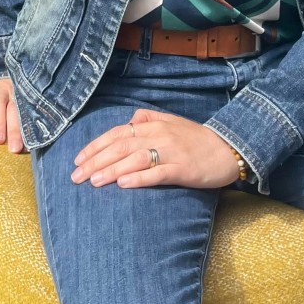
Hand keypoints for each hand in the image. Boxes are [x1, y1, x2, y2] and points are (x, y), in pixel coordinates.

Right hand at [0, 76, 26, 154]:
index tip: (28, 148)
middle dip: (14, 131)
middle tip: (14, 148)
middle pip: (14, 111)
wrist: (2, 73)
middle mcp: (14, 92)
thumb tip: (30, 145)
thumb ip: (26, 118)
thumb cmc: (16, 96)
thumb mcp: (24, 101)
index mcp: (26, 97)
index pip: (28, 114)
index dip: (28, 130)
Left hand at [70, 107, 241, 189]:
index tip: (77, 160)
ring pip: (136, 158)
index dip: (95, 146)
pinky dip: (139, 178)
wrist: (227, 149)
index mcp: (153, 124)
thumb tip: (128, 120)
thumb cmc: (196, 139)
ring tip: (93, 181)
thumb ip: (149, 118)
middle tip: (76, 176)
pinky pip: (158, 173)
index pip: (117, 133)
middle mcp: (159, 134)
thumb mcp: (171, 122)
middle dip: (95, 161)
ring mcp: (171, 151)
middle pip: (121, 145)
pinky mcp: (183, 169)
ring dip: (112, 170)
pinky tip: (123, 185)